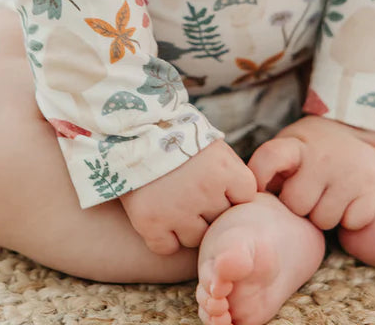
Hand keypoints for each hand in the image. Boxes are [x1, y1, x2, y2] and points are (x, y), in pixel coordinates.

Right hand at [119, 139, 256, 254]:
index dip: (230, 192)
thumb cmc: (172, 134)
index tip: (215, 181)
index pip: (245, 197)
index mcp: (224, 170)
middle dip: (207, 208)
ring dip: (186, 225)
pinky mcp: (151, 223)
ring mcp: (178, 211)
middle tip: (189, 190)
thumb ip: (228, 172)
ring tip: (171, 200)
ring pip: (196, 238)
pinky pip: (166, 247)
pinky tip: (156, 214)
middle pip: (219, 219)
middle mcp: (205, 193)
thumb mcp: (208, 143)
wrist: (129, 127)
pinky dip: (162, 237)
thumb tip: (244, 201)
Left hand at [248, 115, 374, 230]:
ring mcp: (347, 174)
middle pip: (296, 204)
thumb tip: (253, 198)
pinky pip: (351, 224)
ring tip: (325, 196)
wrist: (355, 129)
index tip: (256, 189)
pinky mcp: (370, 188)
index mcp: (294, 145)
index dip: (259, 176)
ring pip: (323, 221)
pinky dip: (348, 219)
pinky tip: (345, 201)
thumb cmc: (311, 147)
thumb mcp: (288, 145)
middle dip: (297, 205)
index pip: (269, 158)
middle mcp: (320, 159)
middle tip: (305, 193)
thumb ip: (272, 168)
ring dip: (322, 215)